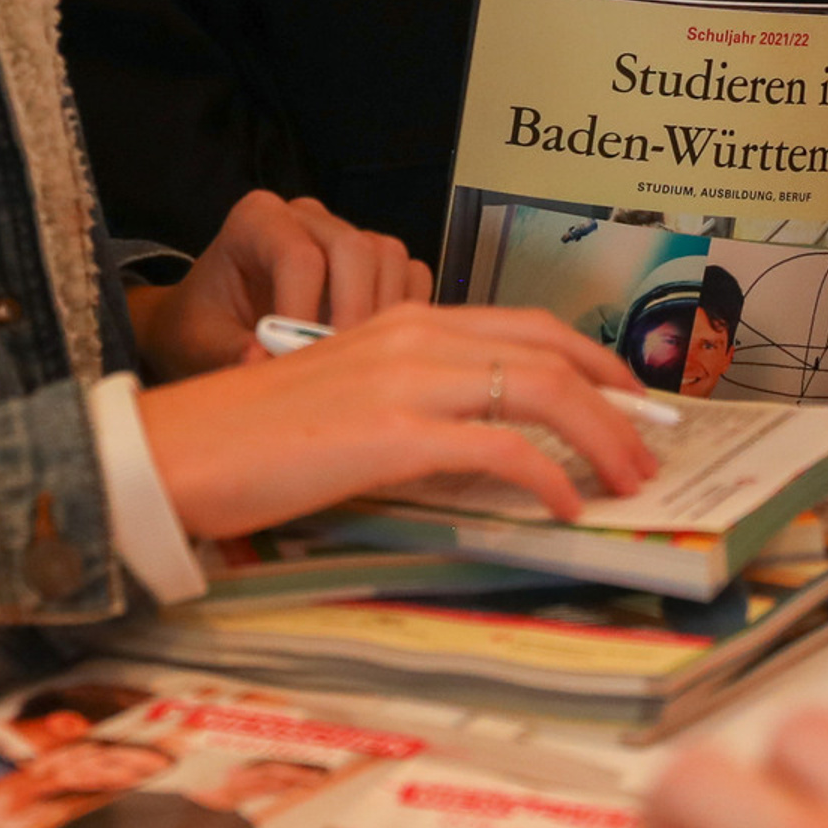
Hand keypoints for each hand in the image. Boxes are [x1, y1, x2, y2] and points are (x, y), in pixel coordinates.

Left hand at [132, 189, 429, 380]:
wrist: (210, 324)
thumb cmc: (201, 328)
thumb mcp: (198, 344)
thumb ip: (227, 352)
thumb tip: (264, 364)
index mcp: (257, 220)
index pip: (297, 255)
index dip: (303, 313)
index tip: (296, 363)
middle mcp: (306, 217)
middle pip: (355, 248)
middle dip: (353, 314)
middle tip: (341, 370)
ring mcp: (344, 233)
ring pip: (388, 258)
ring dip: (382, 316)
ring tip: (358, 367)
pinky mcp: (373, 261)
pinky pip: (409, 274)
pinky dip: (404, 313)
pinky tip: (378, 353)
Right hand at [136, 302, 657, 537]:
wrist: (178, 450)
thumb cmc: (253, 436)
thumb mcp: (347, 398)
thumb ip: (412, 403)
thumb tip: (480, 442)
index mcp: (404, 321)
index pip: (524, 326)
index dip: (590, 358)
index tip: (628, 397)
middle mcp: (412, 335)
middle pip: (546, 351)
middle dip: (613, 398)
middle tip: (650, 446)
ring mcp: (403, 379)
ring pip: (536, 389)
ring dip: (599, 436)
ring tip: (628, 481)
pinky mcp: (390, 433)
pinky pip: (496, 447)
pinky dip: (546, 473)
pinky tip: (565, 505)